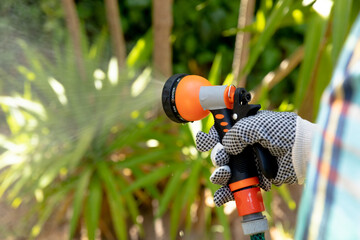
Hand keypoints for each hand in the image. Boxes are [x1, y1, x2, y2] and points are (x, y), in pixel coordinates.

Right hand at [196, 110, 314, 205]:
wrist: (305, 152)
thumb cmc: (284, 133)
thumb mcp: (259, 126)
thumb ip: (238, 133)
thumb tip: (225, 147)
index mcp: (244, 129)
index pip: (221, 132)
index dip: (211, 137)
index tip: (206, 142)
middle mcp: (244, 146)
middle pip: (220, 153)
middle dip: (217, 157)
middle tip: (222, 159)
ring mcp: (249, 164)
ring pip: (225, 172)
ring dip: (219, 175)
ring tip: (223, 176)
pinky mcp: (255, 179)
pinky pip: (236, 187)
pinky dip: (226, 194)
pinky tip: (221, 198)